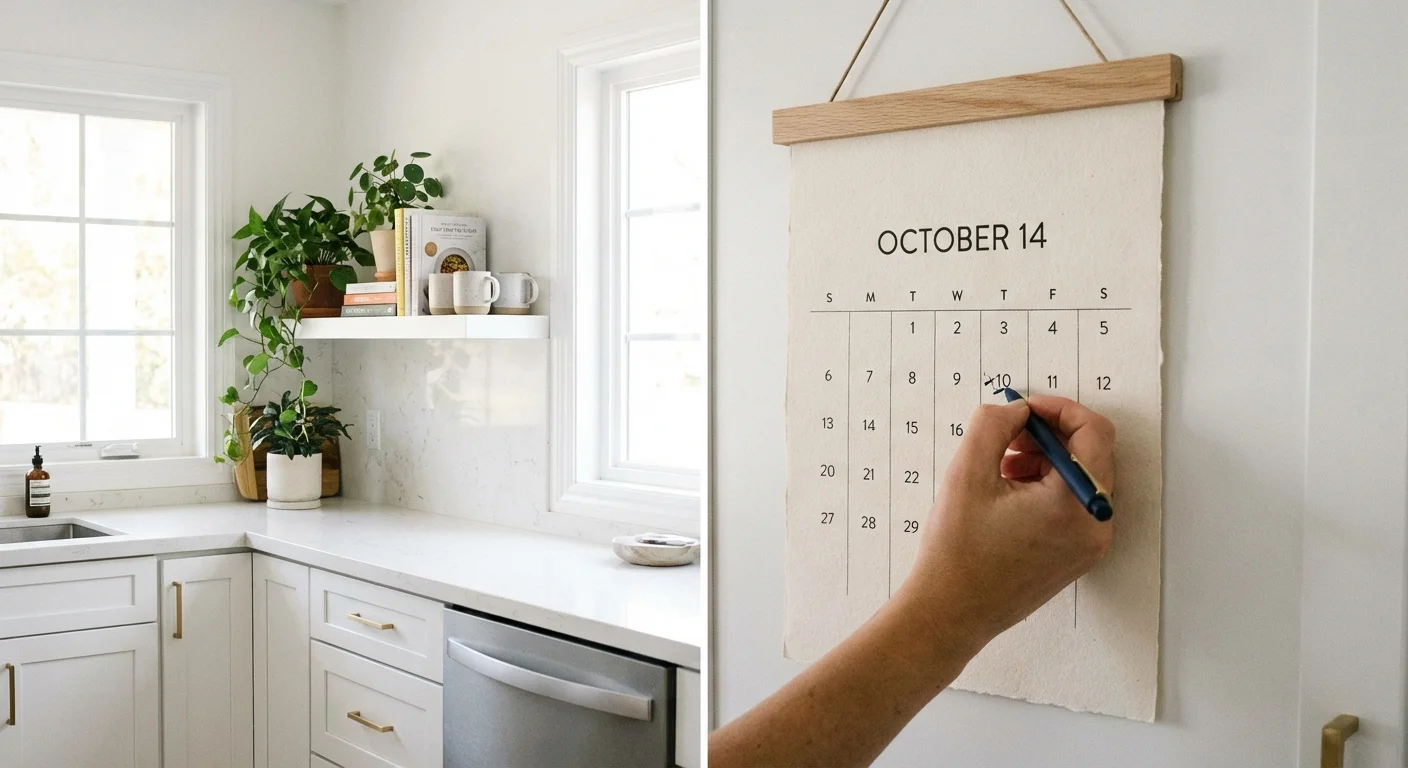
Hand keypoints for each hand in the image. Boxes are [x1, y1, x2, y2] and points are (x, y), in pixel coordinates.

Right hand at [898, 395, 1115, 651]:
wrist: (950, 613)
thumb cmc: (957, 551)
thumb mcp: (968, 472)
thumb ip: (994, 424)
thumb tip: (1017, 409)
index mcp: (1075, 504)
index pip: (1093, 432)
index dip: (1058, 410)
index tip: (1023, 409)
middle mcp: (1095, 525)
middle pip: (1089, 455)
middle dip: (1048, 436)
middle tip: (1007, 438)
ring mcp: (1089, 545)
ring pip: (1080, 479)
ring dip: (1045, 461)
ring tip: (1000, 470)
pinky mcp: (1076, 556)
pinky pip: (1073, 505)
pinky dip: (1046, 488)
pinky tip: (1007, 495)